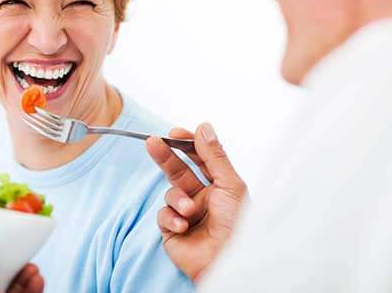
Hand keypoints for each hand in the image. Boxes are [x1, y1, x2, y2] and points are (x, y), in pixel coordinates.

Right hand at [146, 123, 246, 281]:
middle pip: (178, 171)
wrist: (229, 263)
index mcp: (219, 187)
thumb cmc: (238, 228)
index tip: (175, 133)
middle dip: (166, 156)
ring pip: (170, 194)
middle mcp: (202, 199)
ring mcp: (186, 215)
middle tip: (153, 142)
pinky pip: (163, 216)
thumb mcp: (230, 185)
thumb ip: (214, 156)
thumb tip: (204, 128)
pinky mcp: (173, 232)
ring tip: (189, 211)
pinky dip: (171, 218)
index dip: (187, 145)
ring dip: (177, 199)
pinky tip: (183, 226)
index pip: (199, 160)